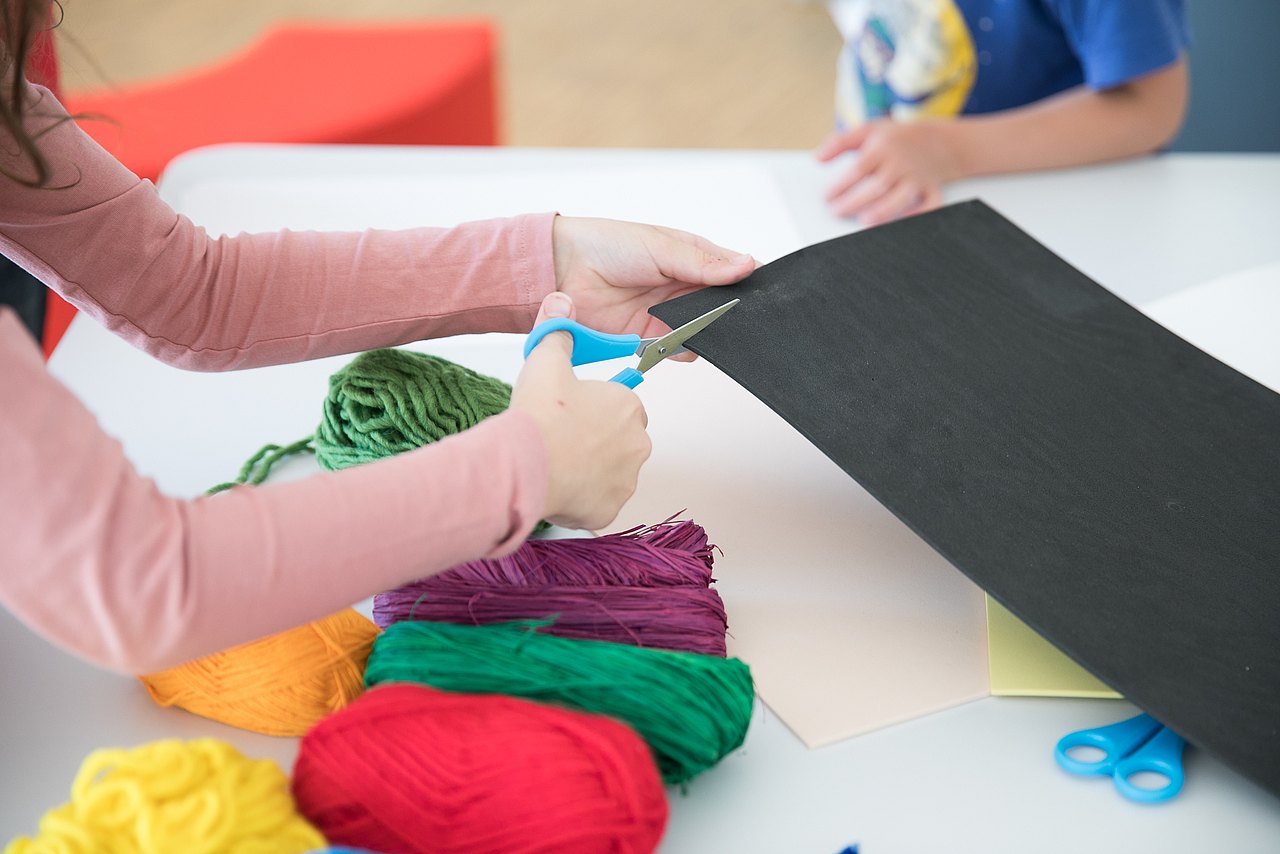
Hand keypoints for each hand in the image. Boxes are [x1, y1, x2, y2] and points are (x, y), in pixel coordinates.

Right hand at [509, 292, 651, 529]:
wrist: (524, 464)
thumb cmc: (540, 416)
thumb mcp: (546, 361)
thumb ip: (557, 332)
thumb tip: (561, 303)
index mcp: (628, 406)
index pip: (622, 405)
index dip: (595, 407)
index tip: (572, 411)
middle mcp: (636, 444)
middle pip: (619, 440)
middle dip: (595, 441)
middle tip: (562, 437)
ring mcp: (624, 480)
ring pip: (610, 473)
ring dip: (590, 469)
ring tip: (557, 461)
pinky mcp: (608, 510)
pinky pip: (598, 503)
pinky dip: (582, 498)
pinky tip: (558, 485)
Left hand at [551, 216, 754, 348]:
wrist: (564, 269)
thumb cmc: (608, 244)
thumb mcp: (661, 246)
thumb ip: (703, 263)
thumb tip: (747, 265)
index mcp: (693, 258)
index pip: (734, 272)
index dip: (749, 282)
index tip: (762, 292)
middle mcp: (685, 287)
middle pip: (723, 307)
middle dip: (730, 313)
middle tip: (733, 314)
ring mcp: (670, 313)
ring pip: (704, 331)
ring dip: (707, 332)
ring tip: (703, 325)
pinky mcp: (651, 336)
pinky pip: (678, 348)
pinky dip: (683, 348)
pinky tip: (680, 340)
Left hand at [816, 119, 958, 224]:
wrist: (938, 140)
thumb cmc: (895, 139)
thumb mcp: (869, 131)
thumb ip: (841, 142)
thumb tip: (817, 158)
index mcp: (884, 148)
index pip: (859, 168)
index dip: (842, 184)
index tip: (826, 197)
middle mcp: (901, 163)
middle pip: (878, 185)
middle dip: (856, 201)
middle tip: (836, 212)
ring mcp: (918, 177)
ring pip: (903, 196)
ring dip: (885, 210)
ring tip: (865, 221)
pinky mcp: (932, 189)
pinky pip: (932, 203)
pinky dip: (922, 214)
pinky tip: (906, 222)